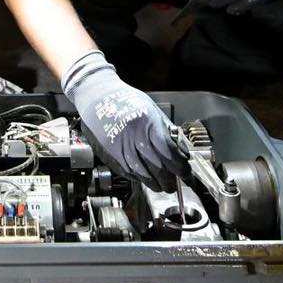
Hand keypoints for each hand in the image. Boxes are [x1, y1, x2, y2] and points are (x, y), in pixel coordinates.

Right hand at [61, 50, 184, 190]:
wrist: (97, 97)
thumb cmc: (126, 101)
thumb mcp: (152, 110)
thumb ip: (168, 132)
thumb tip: (182, 152)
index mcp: (147, 124)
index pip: (169, 152)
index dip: (179, 166)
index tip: (185, 172)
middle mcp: (133, 137)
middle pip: (156, 167)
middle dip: (168, 180)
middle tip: (173, 185)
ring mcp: (120, 147)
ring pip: (141, 174)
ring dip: (154, 183)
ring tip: (161, 186)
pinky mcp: (109, 154)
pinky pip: (127, 172)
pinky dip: (138, 178)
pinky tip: (144, 178)